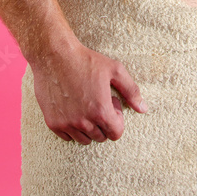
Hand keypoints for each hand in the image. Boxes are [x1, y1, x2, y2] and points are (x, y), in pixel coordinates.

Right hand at [30, 39, 147, 144]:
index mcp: (101, 111)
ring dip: (88, 127)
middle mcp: (83, 122)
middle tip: (97, 102)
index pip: (116, 134)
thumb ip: (131, 91)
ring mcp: (67, 124)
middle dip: (103, 123)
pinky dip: (72, 128)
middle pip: (100, 137)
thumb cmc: (86, 61)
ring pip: (84, 139)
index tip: (110, 105)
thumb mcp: (115, 70)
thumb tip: (143, 109)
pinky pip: (68, 137)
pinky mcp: (53, 123)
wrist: (54, 55)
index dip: (116, 120)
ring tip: (85, 105)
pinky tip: (72, 108)